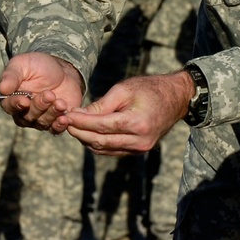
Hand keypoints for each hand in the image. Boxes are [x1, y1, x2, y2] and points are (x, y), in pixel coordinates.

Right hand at [0, 52, 83, 133]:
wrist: (62, 70)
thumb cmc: (38, 65)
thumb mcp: (22, 64)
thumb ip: (11, 75)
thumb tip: (2, 88)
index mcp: (12, 98)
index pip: (9, 106)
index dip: (16, 105)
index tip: (24, 101)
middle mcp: (23, 112)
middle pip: (26, 117)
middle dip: (38, 106)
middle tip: (49, 94)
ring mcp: (39, 119)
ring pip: (41, 123)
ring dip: (51, 113)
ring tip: (61, 102)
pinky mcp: (55, 122)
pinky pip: (55, 130)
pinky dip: (59, 125)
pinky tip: (65, 118)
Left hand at [64, 71, 194, 155]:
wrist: (175, 99)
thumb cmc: (149, 89)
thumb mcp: (124, 90)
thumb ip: (102, 104)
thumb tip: (78, 114)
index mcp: (137, 123)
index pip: (101, 126)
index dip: (80, 122)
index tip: (66, 115)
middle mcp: (139, 141)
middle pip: (100, 142)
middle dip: (79, 133)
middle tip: (64, 122)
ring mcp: (140, 149)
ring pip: (105, 149)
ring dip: (86, 140)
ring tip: (73, 127)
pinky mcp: (138, 150)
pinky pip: (113, 151)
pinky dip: (98, 144)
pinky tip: (87, 133)